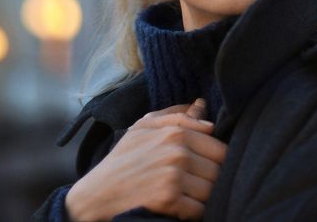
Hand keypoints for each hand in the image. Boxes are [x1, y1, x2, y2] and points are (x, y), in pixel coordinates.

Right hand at [65, 98, 226, 220]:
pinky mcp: (169, 199)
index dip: (215, 160)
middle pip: (219, 169)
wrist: (97, 194)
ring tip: (187, 195)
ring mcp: (174, 176)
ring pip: (212, 190)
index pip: (220, 147)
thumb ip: (177, 116)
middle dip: (211, 179)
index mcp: (176, 132)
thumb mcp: (144, 128)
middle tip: (195, 183)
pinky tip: (181, 208)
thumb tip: (202, 106)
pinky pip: (200, 209)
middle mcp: (178, 152)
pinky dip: (194, 212)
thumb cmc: (123, 159)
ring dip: (203, 197)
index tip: (203, 167)